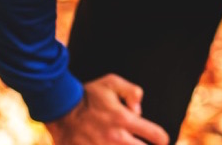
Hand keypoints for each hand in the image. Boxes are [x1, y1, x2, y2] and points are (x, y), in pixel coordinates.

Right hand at [45, 74, 168, 144]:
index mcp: (123, 119)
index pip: (155, 135)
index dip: (163, 139)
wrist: (59, 110)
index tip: (161, 140)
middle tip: (145, 144)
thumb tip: (140, 110)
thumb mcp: (110, 83)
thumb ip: (132, 91)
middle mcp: (115, 138)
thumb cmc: (87, 95)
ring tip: (127, 143)